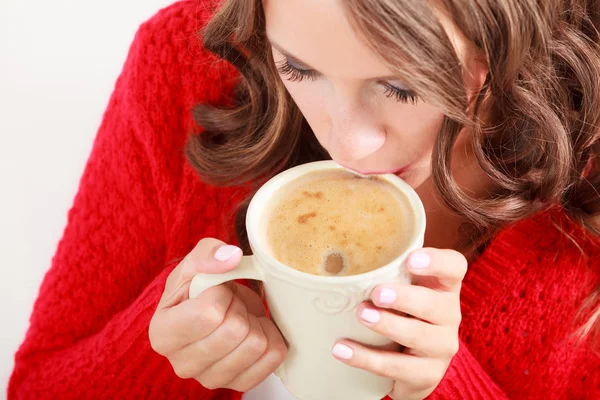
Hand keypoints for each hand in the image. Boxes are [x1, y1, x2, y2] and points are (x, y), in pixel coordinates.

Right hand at [149, 238, 286, 391]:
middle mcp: (182, 365)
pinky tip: (254, 330)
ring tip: (241, 316)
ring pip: (256, 345)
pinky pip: (273, 358)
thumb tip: (231, 258)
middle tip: (231, 304)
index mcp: (162, 335)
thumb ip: (208, 254)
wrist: (213, 308)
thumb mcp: (196, 262)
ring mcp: (211, 379)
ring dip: (255, 322)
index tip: (215, 292)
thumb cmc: (199, 287)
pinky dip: (271, 337)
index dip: (221, 294)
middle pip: (235, 331)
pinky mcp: (239, 384)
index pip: (208, 315)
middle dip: (239, 307)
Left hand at [332, 248, 466, 399]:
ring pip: (418, 336)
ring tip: (362, 315)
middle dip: (405, 298)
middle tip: (377, 294)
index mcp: (443, 286)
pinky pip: (397, 367)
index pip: (454, 267)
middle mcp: (448, 314)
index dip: (437, 262)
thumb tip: (334, 252)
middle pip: (435, 304)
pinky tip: (342, 349)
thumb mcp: (401, 288)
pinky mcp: (427, 374)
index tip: (411, 259)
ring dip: (388, 325)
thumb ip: (383, 270)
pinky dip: (366, 358)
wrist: (413, 364)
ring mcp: (441, 346)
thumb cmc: (402, 312)